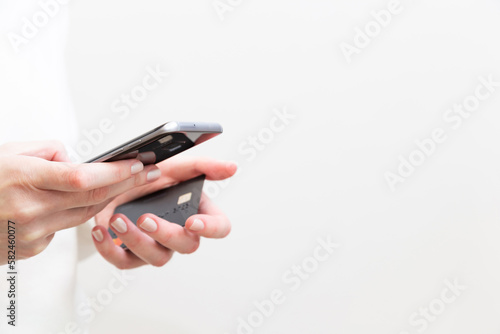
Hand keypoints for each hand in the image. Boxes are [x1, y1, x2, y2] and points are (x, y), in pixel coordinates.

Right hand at [0, 141, 161, 263]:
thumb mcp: (8, 151)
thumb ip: (49, 153)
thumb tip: (77, 161)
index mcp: (22, 179)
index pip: (83, 178)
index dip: (116, 172)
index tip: (138, 164)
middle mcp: (29, 210)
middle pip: (92, 199)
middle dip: (125, 184)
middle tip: (147, 173)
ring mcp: (31, 233)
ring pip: (84, 215)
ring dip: (108, 199)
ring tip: (126, 182)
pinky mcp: (31, 248)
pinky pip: (64, 228)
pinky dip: (74, 213)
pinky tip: (76, 201)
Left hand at [91, 156, 236, 268]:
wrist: (114, 182)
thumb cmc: (149, 174)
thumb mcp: (174, 165)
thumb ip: (202, 166)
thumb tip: (232, 167)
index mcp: (197, 212)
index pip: (219, 227)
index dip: (210, 228)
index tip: (192, 220)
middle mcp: (180, 233)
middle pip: (186, 246)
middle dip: (166, 233)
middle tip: (145, 218)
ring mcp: (157, 247)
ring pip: (157, 258)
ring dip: (136, 241)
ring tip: (116, 219)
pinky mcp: (130, 255)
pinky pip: (124, 262)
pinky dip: (109, 249)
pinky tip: (100, 230)